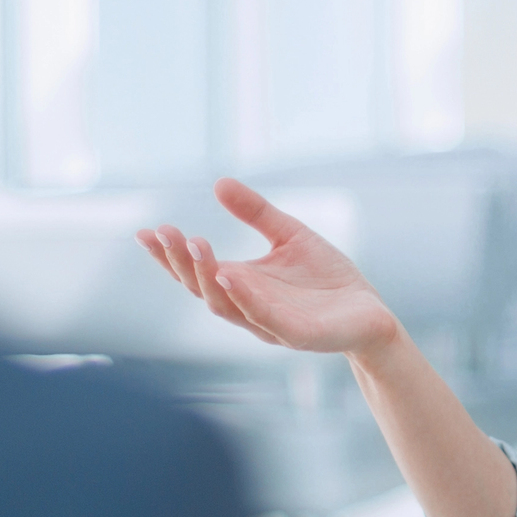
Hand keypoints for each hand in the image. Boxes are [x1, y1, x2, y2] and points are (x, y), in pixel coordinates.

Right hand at [135, 179, 399, 358]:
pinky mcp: (298, 335)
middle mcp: (247, 308)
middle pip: (202, 288)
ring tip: (195, 244)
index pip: (196, 273)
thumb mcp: (290, 235)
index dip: (168, 256)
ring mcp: (270, 324)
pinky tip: (231, 276)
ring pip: (227, 305)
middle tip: (165, 233)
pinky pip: (267, 319)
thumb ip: (257, 213)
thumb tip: (219, 182)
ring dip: (207, 276)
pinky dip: (246, 299)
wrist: (370, 313)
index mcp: (242, 286)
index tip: (145, 232)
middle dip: (180, 261)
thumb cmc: (327, 280)